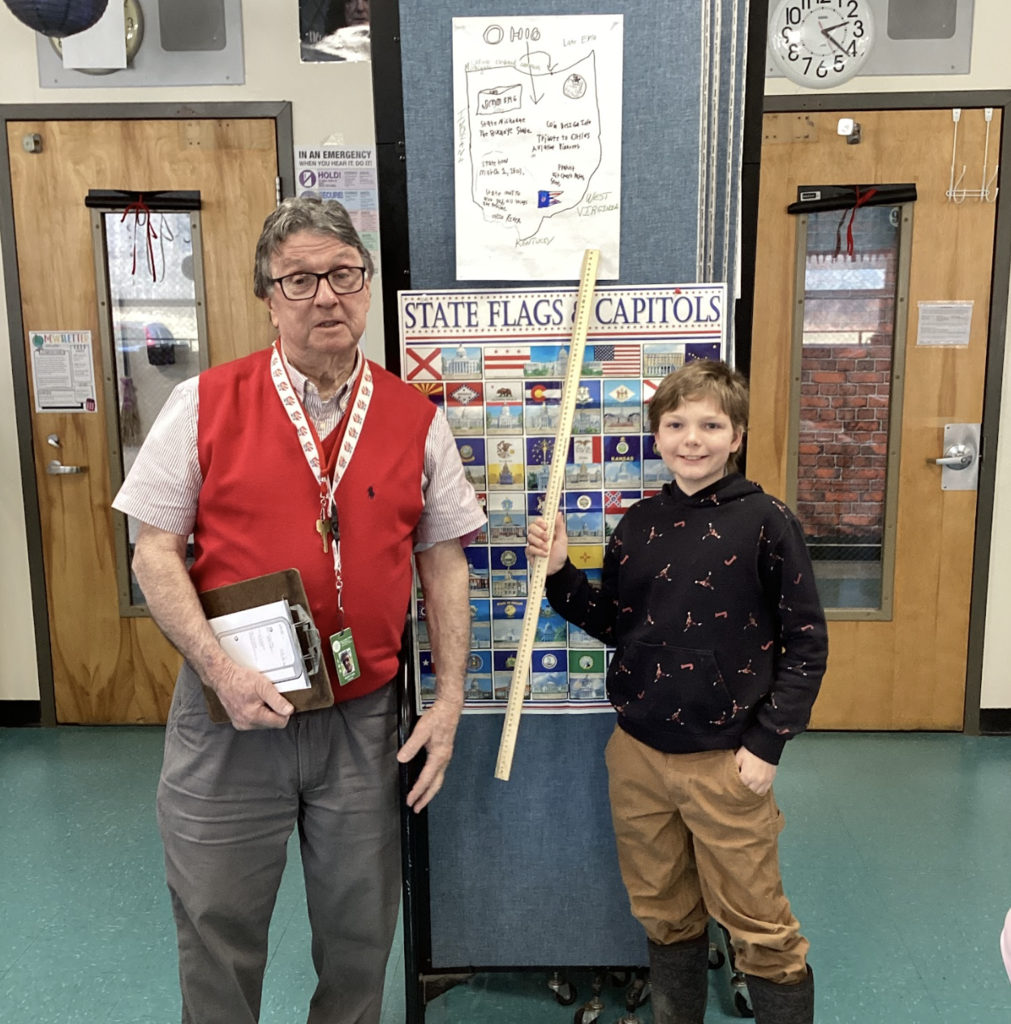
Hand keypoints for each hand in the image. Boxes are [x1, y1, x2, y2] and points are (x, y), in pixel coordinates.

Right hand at [208, 661, 293, 730]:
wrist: (223, 678)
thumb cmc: (240, 680)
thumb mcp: (264, 686)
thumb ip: (278, 700)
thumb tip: (289, 711)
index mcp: (254, 716)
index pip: (280, 723)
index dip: (284, 711)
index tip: (282, 702)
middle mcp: (247, 723)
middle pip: (272, 723)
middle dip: (273, 711)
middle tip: (267, 698)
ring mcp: (241, 724)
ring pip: (263, 723)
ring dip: (265, 712)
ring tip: (259, 699)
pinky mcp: (238, 722)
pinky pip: (254, 722)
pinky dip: (256, 713)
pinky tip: (252, 703)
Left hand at [397, 696, 462, 811]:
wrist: (450, 708)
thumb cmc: (437, 718)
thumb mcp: (421, 730)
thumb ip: (411, 746)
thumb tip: (402, 759)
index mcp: (438, 756)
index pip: (426, 780)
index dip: (417, 792)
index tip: (410, 800)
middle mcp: (444, 759)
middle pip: (436, 785)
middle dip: (426, 798)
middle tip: (417, 808)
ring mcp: (446, 757)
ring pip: (438, 780)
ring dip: (430, 791)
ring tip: (421, 799)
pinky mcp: (445, 753)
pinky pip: (439, 773)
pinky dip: (433, 782)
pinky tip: (427, 781)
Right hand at [526, 512, 567, 574]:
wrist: (557, 568)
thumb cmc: (560, 553)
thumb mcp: (562, 539)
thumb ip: (560, 526)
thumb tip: (558, 513)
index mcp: (546, 530)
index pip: (538, 520)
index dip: (540, 521)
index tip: (546, 526)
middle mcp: (537, 535)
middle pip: (531, 527)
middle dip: (539, 532)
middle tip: (547, 538)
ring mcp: (532, 544)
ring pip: (530, 537)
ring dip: (540, 543)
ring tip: (547, 549)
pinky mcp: (529, 552)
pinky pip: (529, 548)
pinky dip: (538, 551)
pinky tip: (544, 555)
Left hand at [735, 746, 776, 795]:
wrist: (765, 745)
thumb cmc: (749, 751)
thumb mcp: (738, 757)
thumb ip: (734, 768)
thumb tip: (730, 776)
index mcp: (747, 777)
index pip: (739, 788)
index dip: (735, 787)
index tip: (732, 786)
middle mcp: (757, 782)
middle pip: (748, 792)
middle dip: (743, 790)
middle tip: (739, 788)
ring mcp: (765, 782)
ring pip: (757, 793)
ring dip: (752, 792)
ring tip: (747, 789)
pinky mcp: (771, 780)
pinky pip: (765, 790)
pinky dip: (760, 791)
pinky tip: (756, 788)